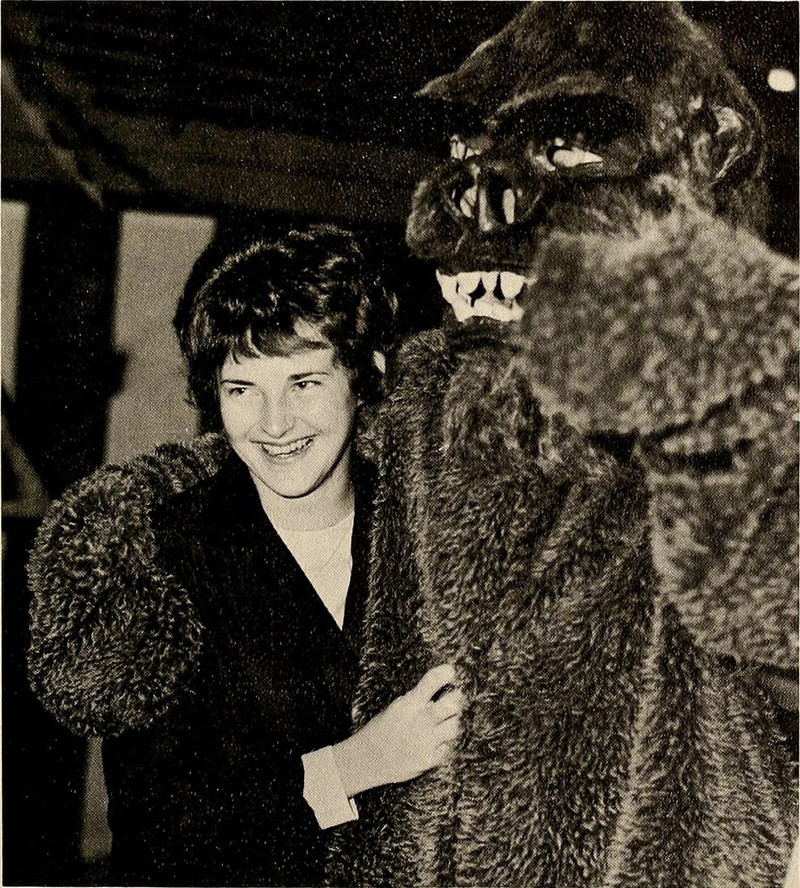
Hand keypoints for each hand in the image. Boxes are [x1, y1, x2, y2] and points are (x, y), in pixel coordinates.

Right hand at [332, 664, 463, 796]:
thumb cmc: (382, 729)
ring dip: (452, 722)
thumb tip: (437, 694)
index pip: (431, 682)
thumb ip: (415, 701)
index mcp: (409, 705)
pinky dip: (443, 743)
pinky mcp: (429, 760)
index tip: (450, 671)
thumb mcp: (395, 707)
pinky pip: (447, 747)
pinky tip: (434, 741)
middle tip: (455, 697)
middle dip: (456, 700)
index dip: (444, 673)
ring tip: (444, 721)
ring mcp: (426, 742)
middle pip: (451, 706)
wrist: (368, 759)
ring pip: (454, 727)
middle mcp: (420, 722)